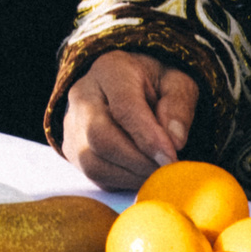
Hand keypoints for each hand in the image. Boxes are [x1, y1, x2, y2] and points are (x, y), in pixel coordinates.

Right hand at [60, 50, 199, 186]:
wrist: (127, 84)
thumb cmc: (154, 83)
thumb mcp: (176, 82)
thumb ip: (178, 106)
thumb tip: (175, 141)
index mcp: (110, 71)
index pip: (123, 108)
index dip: (148, 137)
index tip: (172, 158)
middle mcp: (82, 96)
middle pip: (100, 137)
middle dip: (138, 161)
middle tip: (167, 168)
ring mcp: (72, 125)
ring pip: (93, 162)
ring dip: (131, 175)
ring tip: (157, 171)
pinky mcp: (72, 149)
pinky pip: (95, 175)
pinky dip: (123, 181)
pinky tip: (142, 172)